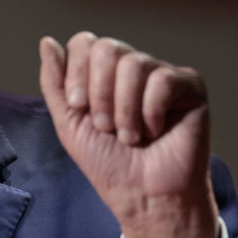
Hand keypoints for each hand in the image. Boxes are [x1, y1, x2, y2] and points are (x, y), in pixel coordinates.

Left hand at [39, 31, 218, 237]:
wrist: (142, 195)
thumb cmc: (108, 163)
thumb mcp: (69, 123)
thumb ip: (54, 83)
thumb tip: (46, 41)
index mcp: (104, 73)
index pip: (85, 42)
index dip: (77, 74)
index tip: (79, 108)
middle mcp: (133, 68)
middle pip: (107, 48)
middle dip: (99, 94)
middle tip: (106, 127)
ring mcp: (163, 74)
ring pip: (134, 64)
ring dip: (124, 110)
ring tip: (131, 137)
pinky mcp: (190, 87)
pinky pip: (163, 80)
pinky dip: (151, 113)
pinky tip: (156, 132)